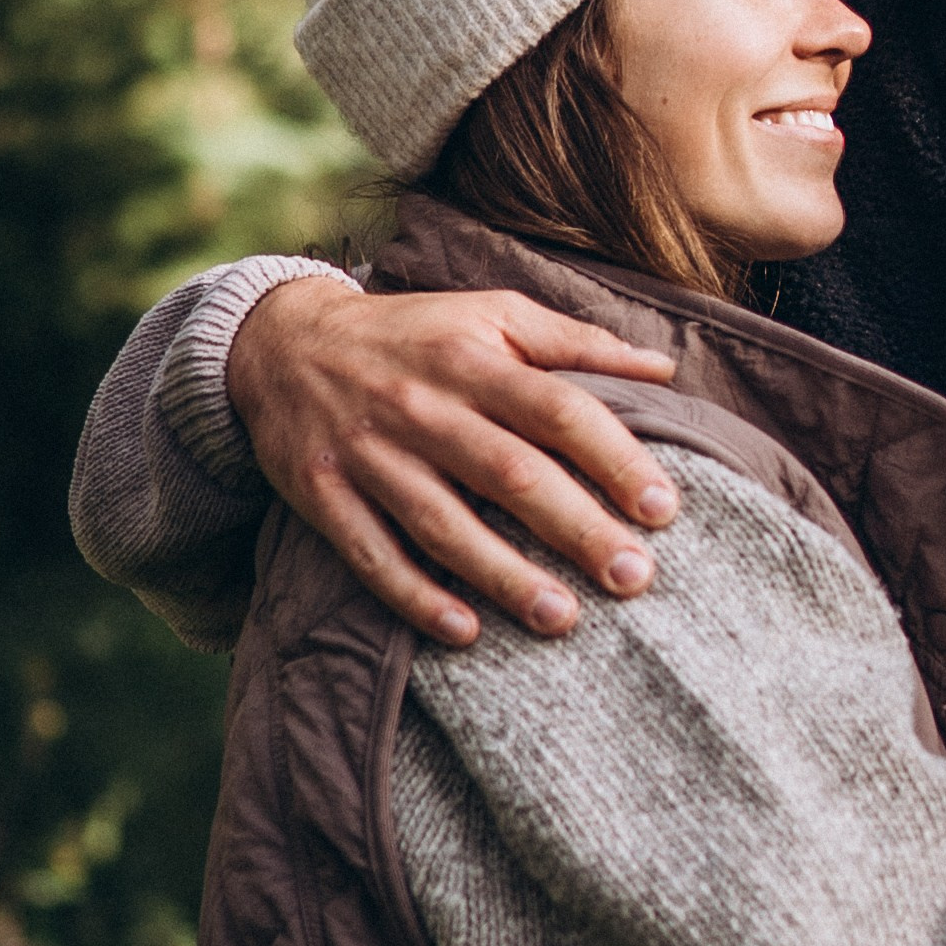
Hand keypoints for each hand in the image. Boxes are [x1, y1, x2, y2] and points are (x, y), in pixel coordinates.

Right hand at [229, 277, 683, 646]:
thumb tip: (664, 368)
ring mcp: (370, 455)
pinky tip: (465, 632)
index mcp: (474, 359)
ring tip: (563, 618)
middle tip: (634, 578)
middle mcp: (423, 407)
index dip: (614, 458)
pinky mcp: (324, 495)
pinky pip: (372, 555)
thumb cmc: (414, 334)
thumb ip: (577, 343)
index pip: (558, 410)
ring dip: (504, 576)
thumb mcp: (492, 313)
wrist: (281, 342)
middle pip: (510, 473)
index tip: (663, 509)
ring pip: (443, 524)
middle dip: (576, 528)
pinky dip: (416, 596)